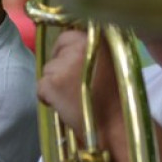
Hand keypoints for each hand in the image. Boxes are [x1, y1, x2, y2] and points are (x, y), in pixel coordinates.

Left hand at [36, 29, 121, 143]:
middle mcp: (80, 46)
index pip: (68, 36)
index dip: (66, 52)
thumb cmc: (121, 99)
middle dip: (59, 67)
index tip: (71, 67)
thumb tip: (75, 52)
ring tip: (72, 99)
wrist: (119, 125)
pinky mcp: (52, 83)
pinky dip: (48, 98)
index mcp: (97, 39)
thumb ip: (96, 52)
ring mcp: (65, 64)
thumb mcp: (115, 62)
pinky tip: (63, 107)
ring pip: (48, 70)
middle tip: (69, 85)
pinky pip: (41, 87)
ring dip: (55, 84)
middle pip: (56, 53)